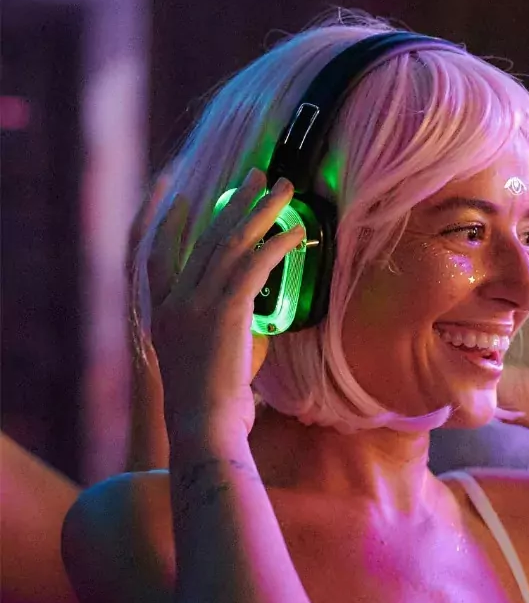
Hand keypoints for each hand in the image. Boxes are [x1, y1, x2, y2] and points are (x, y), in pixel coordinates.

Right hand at [147, 169, 303, 445]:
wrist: (202, 428)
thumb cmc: (210, 413)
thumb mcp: (209, 365)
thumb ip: (223, 335)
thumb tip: (249, 324)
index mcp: (163, 314)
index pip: (160, 254)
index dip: (174, 223)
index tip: (187, 197)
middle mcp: (175, 302)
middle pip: (206, 239)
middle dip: (234, 203)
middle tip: (257, 174)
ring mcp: (196, 304)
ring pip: (231, 244)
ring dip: (260, 211)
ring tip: (284, 187)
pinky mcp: (224, 312)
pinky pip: (253, 267)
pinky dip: (275, 246)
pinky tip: (295, 232)